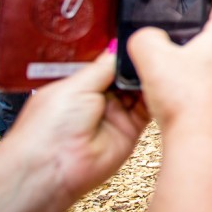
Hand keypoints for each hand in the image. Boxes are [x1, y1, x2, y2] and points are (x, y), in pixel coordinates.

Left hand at [7, 51, 150, 200]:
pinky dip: (156, 98)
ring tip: (160, 65)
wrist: (52, 168)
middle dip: (139, 66)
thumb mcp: (75, 85)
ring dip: (149, 80)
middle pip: (127, 77)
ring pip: (140, 92)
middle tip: (154, 51)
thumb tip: (119, 48)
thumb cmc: (50, 127)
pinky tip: (162, 84)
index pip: (109, 65)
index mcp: (80, 86)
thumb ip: (103, 67)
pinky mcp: (130, 131)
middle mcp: (99, 101)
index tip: (140, 42)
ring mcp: (115, 116)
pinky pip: (148, 111)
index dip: (124, 55)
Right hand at [127, 0, 211, 142]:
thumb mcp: (151, 57)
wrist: (200, 142)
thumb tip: (147, 36)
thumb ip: (144, 36)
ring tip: (179, 48)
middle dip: (207, 18)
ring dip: (206, 45)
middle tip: (183, 17)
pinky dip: (206, 68)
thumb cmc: (185, 100)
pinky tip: (183, 76)